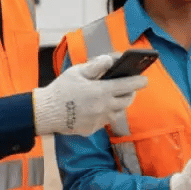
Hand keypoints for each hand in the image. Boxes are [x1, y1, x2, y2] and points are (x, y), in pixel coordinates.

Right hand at [32, 55, 147, 135]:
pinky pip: (104, 121)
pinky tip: (95, 108)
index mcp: (101, 91)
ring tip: (111, 97)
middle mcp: (104, 107)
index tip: (145, 79)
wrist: (45, 113)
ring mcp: (99, 120)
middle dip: (130, 93)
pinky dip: (104, 114)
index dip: (139, 81)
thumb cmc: (61, 89)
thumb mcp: (77, 71)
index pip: (129, 85)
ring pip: (117, 112)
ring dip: (117, 104)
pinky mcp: (93, 129)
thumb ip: (97, 65)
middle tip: (128, 88)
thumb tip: (111, 60)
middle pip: (127, 101)